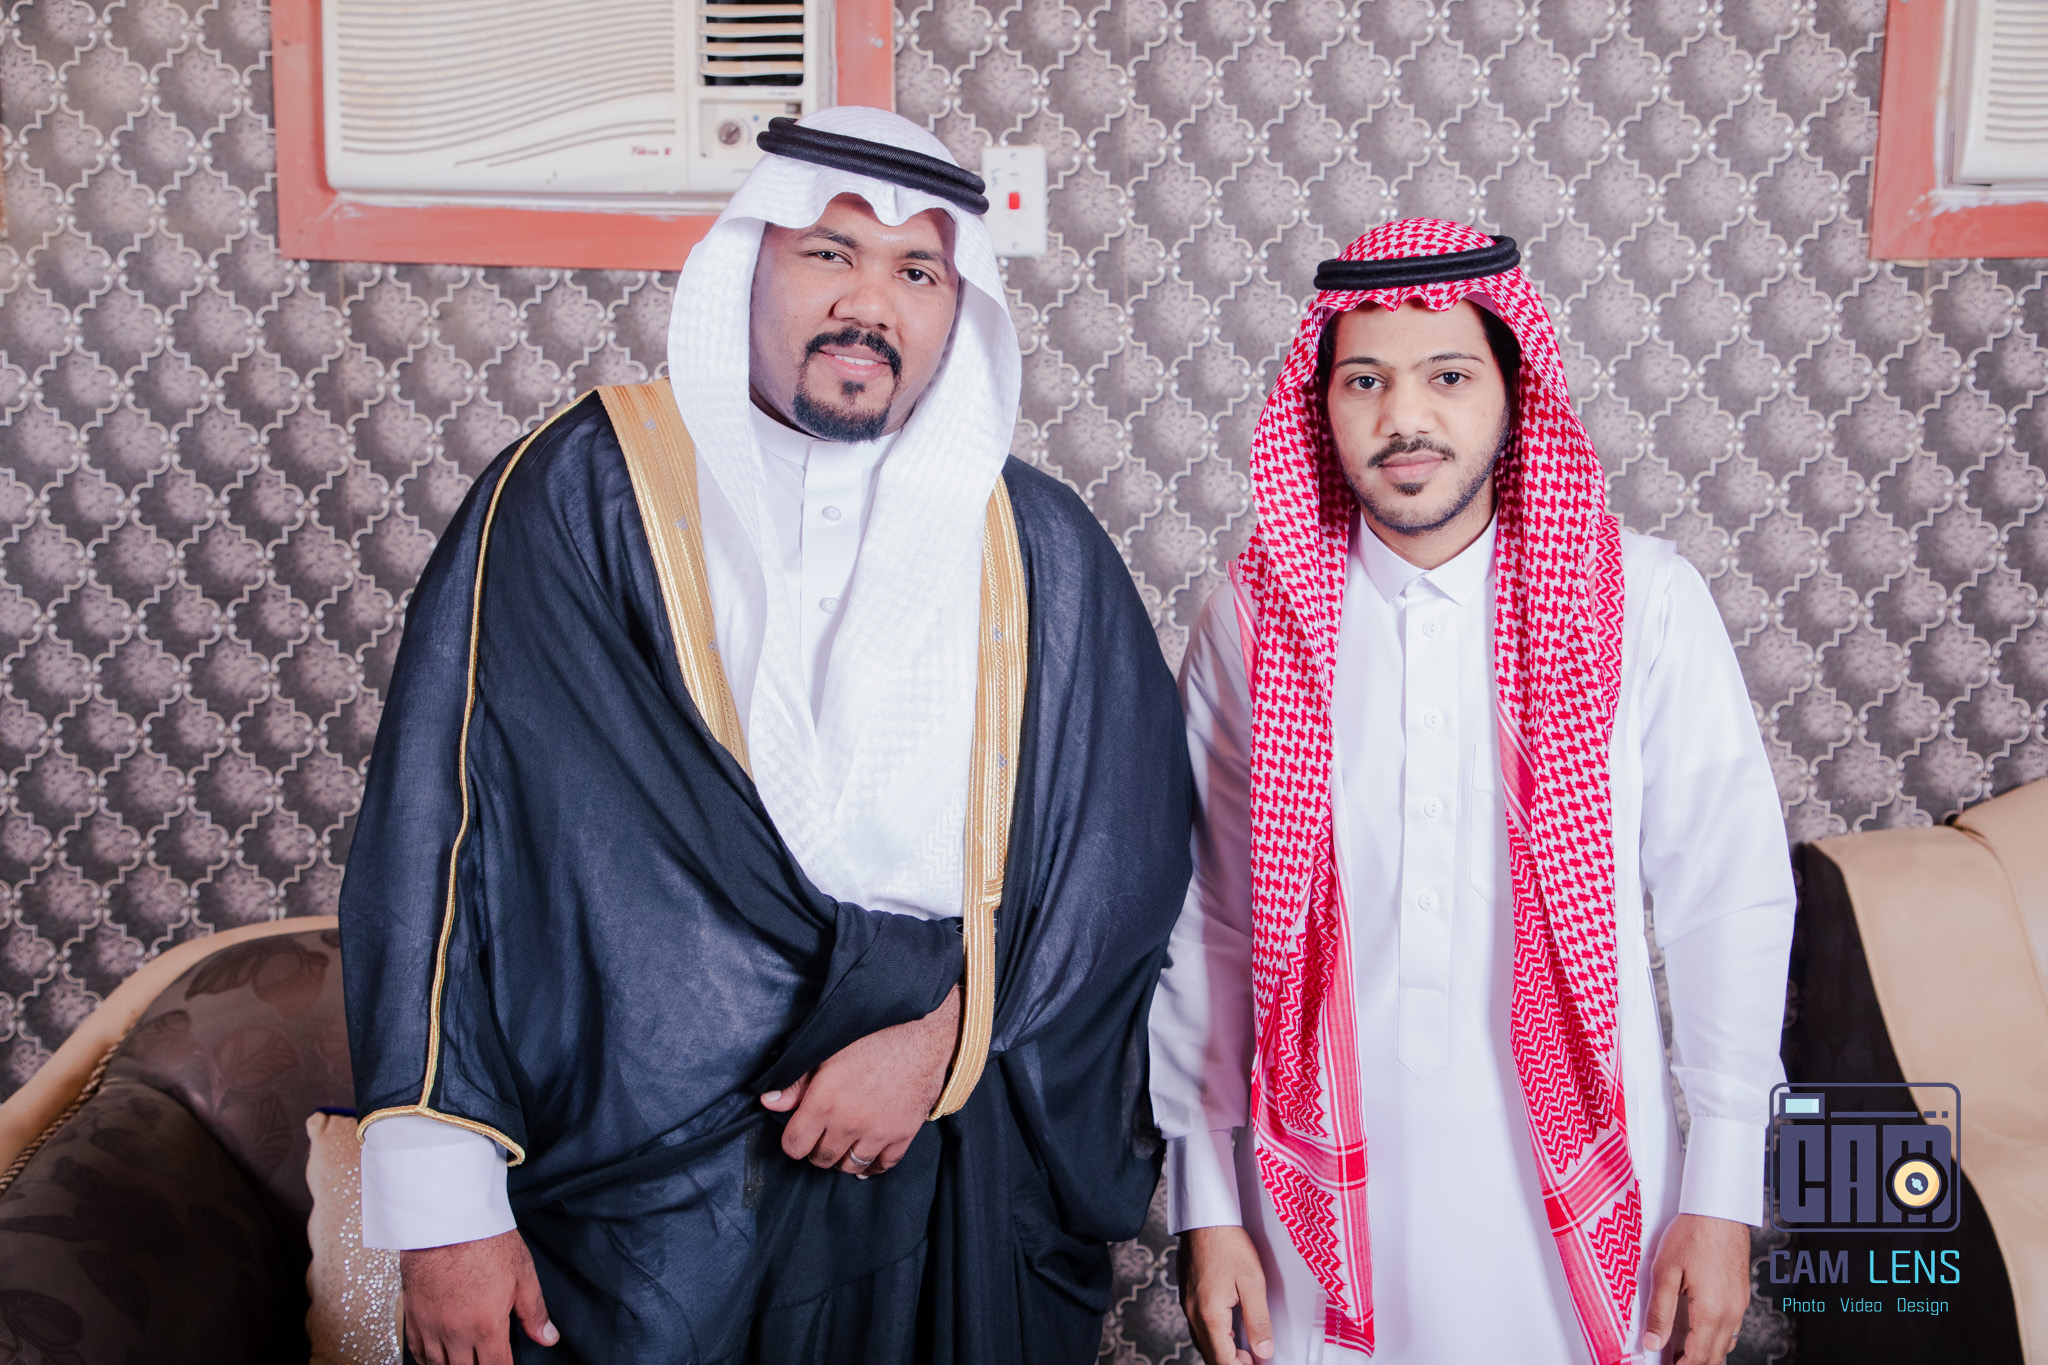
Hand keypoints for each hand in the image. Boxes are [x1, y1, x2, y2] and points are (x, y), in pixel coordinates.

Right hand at [400, 1228, 557, 1363]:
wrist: (446, 1220)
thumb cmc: (485, 1241)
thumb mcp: (523, 1274)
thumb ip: (534, 1312)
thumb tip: (548, 1338)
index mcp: (486, 1326)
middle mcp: (455, 1333)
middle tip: (486, 1361)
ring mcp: (430, 1326)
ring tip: (465, 1362)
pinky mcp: (413, 1315)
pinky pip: (416, 1351)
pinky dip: (427, 1360)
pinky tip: (438, 1359)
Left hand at [761, 984, 960, 1176]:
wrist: (919, 1030)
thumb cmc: (871, 1034)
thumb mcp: (825, 1050)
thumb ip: (796, 1082)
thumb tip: (768, 1101)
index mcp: (824, 1102)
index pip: (795, 1145)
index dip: (793, 1141)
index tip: (799, 1132)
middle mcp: (849, 1124)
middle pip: (821, 1158)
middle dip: (817, 1149)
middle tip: (821, 1135)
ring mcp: (878, 1132)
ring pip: (851, 1165)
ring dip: (843, 1158)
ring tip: (843, 1145)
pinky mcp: (903, 1133)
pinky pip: (884, 1165)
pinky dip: (873, 1166)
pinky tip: (867, 1159)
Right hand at [1178, 1225, 1273, 1363]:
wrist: (1205, 1217)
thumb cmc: (1228, 1244)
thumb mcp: (1253, 1282)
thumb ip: (1258, 1320)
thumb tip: (1264, 1351)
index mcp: (1209, 1315)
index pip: (1223, 1360)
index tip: (1257, 1363)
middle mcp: (1193, 1314)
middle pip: (1209, 1355)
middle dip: (1230, 1363)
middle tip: (1254, 1359)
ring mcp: (1187, 1305)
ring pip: (1202, 1342)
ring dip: (1221, 1351)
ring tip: (1244, 1349)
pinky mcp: (1187, 1295)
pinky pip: (1198, 1327)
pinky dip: (1213, 1336)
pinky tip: (1228, 1328)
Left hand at [1641, 1214, 1750, 1363]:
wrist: (1720, 1209)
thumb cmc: (1693, 1234)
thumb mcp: (1665, 1271)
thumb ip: (1660, 1311)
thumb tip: (1653, 1341)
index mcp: (1712, 1311)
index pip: (1698, 1357)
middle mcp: (1731, 1313)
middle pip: (1715, 1356)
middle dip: (1694, 1364)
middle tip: (1672, 1361)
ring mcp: (1739, 1304)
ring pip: (1726, 1343)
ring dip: (1706, 1353)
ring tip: (1681, 1351)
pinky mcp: (1741, 1294)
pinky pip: (1731, 1327)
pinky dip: (1715, 1337)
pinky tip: (1699, 1329)